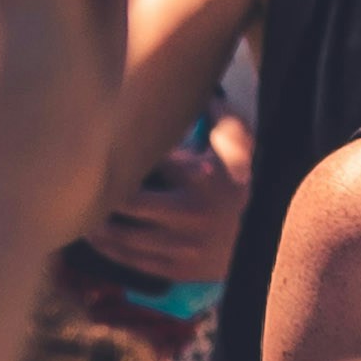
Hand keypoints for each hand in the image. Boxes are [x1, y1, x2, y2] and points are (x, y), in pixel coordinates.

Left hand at [89, 108, 247, 294]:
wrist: (277, 240)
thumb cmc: (254, 184)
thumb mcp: (246, 145)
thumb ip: (223, 117)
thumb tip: (200, 91)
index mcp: (203, 176)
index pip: (148, 160)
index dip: (122, 152)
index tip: (101, 145)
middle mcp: (190, 212)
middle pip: (125, 202)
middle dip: (102, 193)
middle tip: (83, 184)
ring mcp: (184, 245)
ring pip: (124, 236)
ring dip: (98, 225)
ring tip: (83, 214)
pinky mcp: (181, 269)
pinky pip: (134, 262)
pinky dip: (111, 251)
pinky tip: (98, 239)